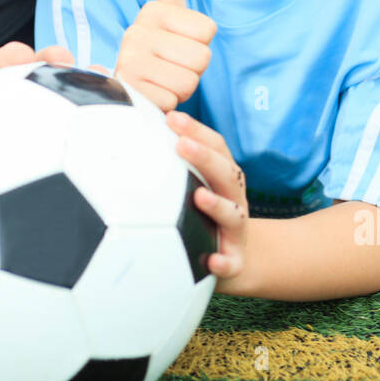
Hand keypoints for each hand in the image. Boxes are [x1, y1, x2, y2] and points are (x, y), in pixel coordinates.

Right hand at [116, 0, 215, 111]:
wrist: (126, 87)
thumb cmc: (155, 50)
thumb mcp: (165, 14)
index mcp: (152, 11)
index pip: (207, 31)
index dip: (199, 44)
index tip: (177, 46)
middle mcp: (137, 32)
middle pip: (202, 57)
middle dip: (192, 69)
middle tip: (169, 67)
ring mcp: (131, 62)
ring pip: (190, 81)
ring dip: (180, 87)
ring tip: (161, 80)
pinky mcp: (131, 91)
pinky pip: (173, 99)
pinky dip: (167, 102)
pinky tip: (152, 93)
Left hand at [165, 110, 248, 288]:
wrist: (237, 259)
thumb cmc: (205, 214)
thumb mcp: (196, 183)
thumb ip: (176, 159)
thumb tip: (142, 124)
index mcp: (223, 176)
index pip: (216, 146)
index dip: (197, 130)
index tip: (171, 118)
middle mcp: (233, 198)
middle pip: (225, 173)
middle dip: (205, 157)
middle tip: (182, 144)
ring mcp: (235, 229)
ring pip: (233, 214)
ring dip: (218, 205)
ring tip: (198, 196)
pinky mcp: (234, 260)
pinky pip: (231, 262)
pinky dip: (224, 261)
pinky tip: (212, 260)